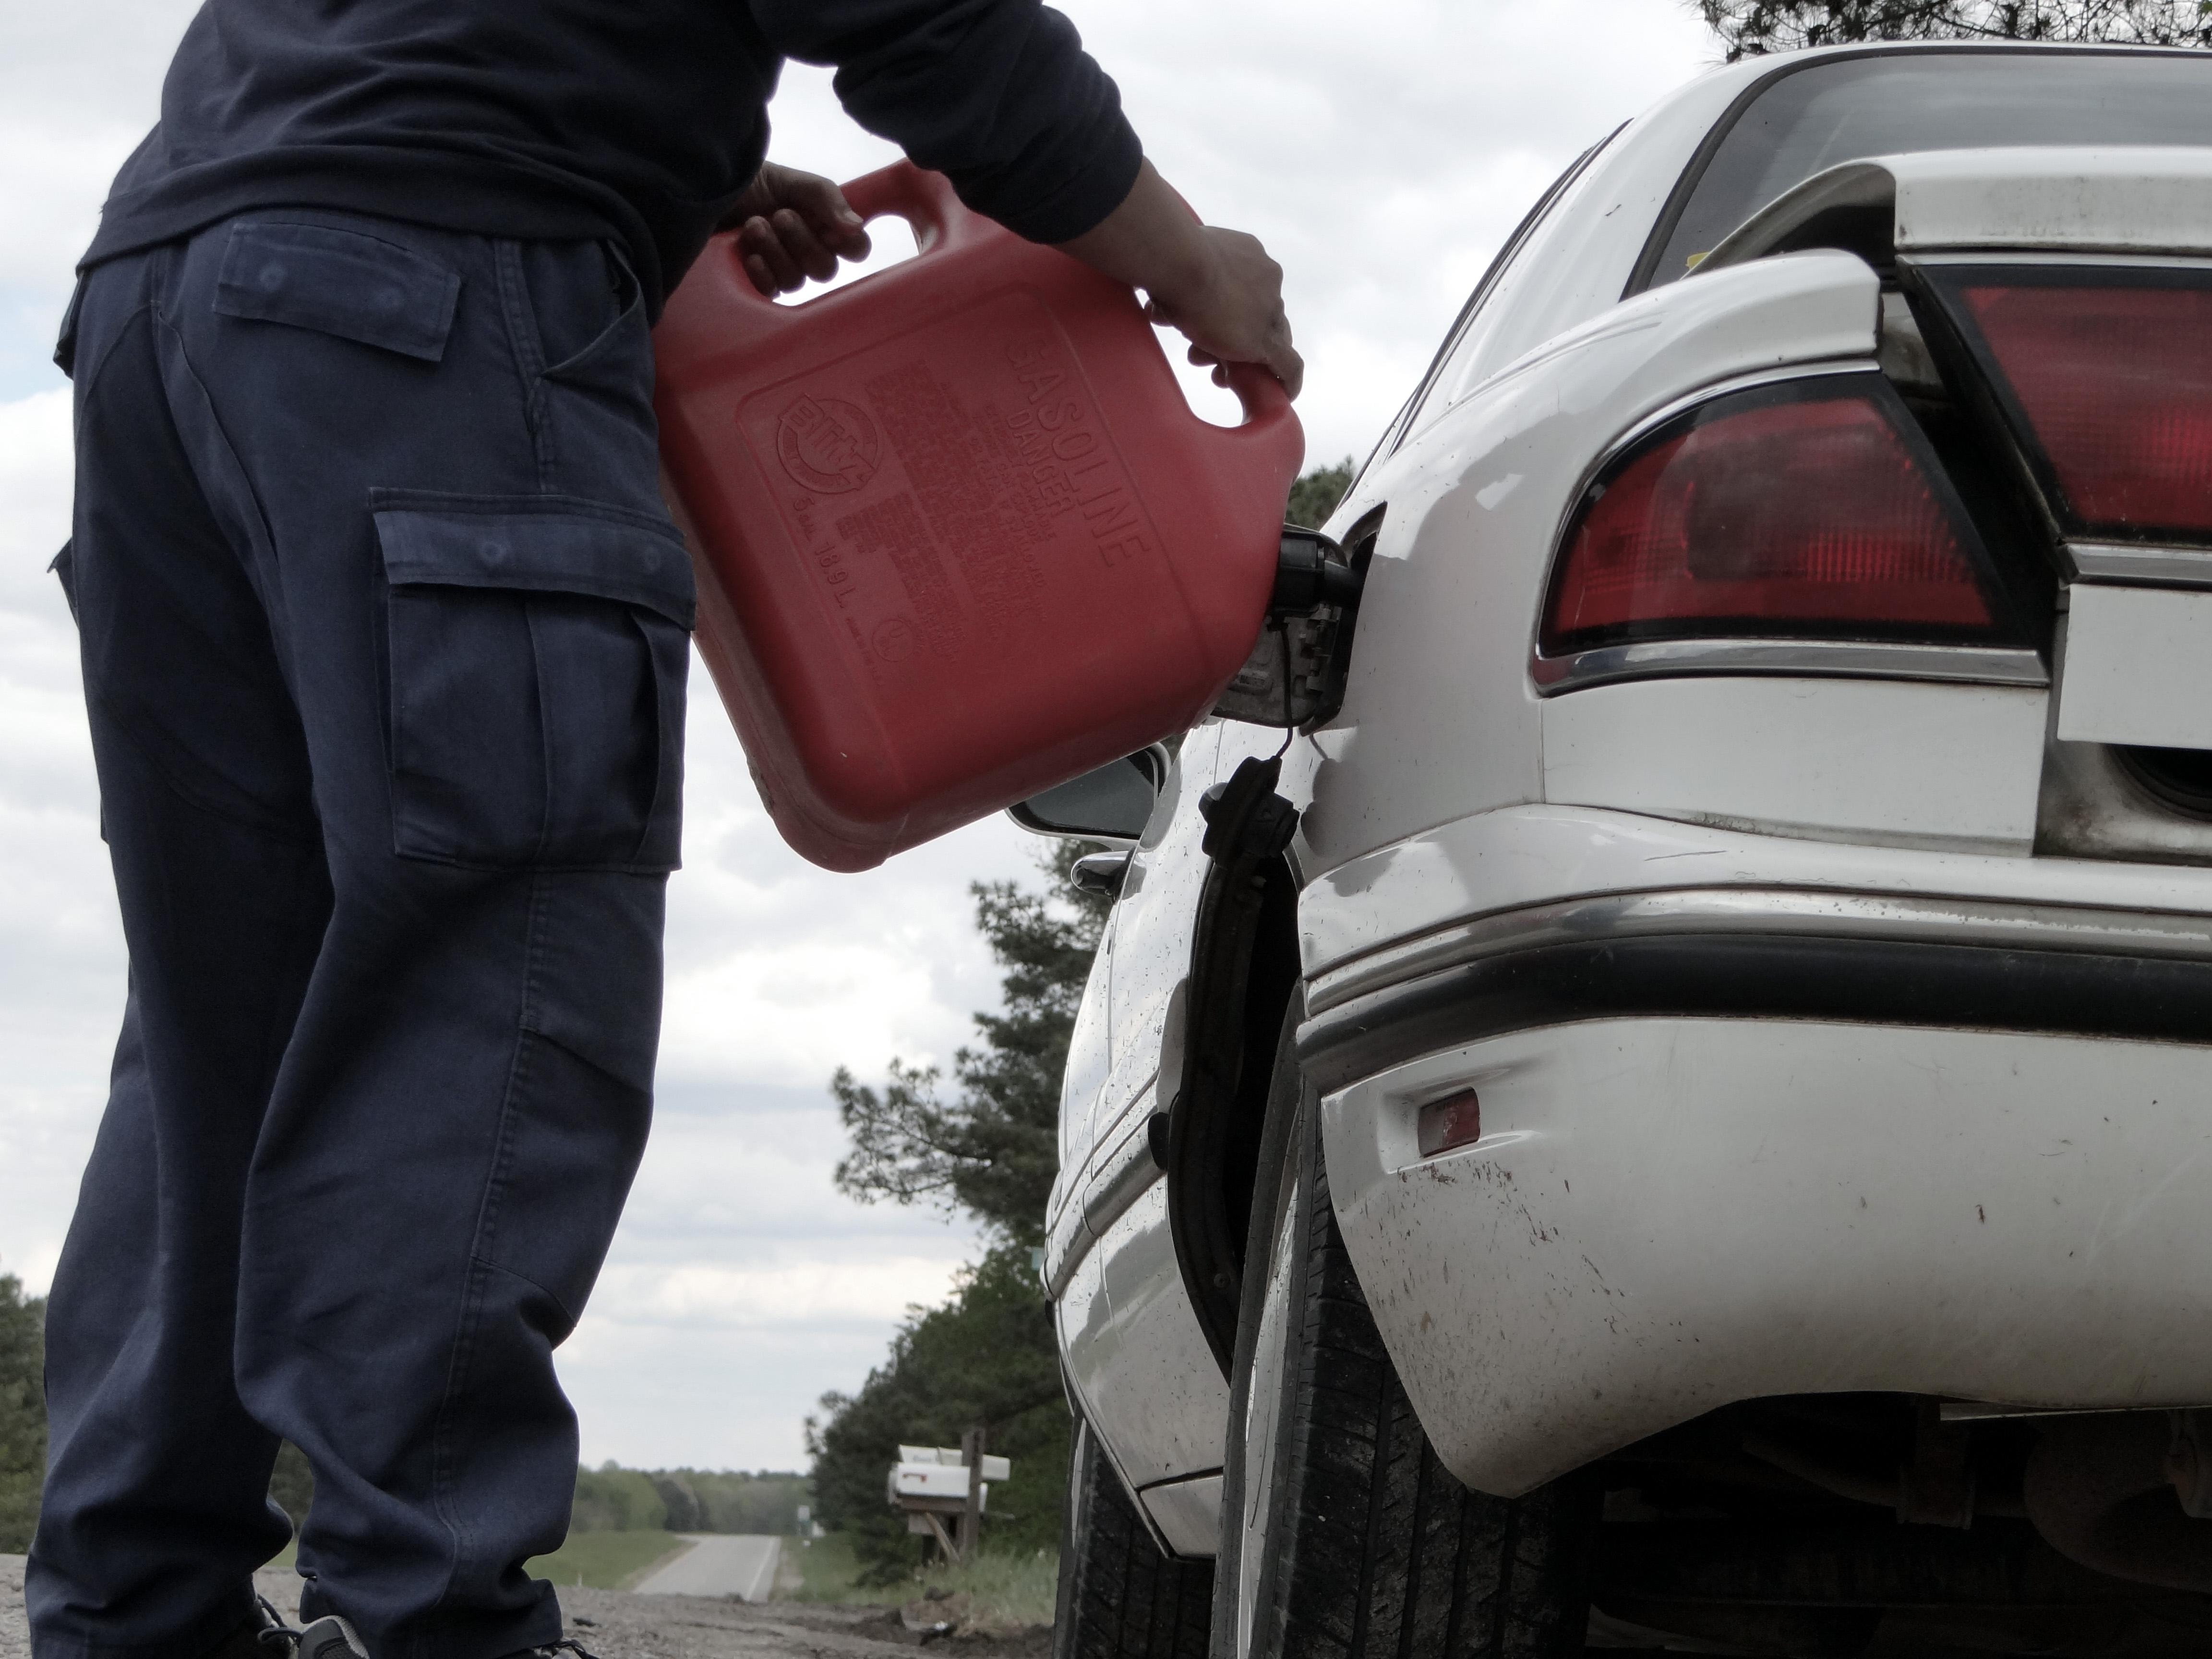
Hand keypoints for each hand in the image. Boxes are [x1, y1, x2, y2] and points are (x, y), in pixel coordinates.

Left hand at [721, 162, 871, 296]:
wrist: (702, 189)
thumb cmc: (748, 181)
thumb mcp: (790, 179)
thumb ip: (826, 198)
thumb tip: (855, 227)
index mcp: (822, 224)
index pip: (856, 249)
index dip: (850, 245)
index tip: (832, 230)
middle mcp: (807, 249)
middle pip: (826, 269)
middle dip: (802, 241)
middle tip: (779, 216)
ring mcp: (782, 267)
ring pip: (797, 280)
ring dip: (776, 250)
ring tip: (753, 225)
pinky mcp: (758, 282)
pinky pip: (773, 292)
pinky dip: (762, 273)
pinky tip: (749, 255)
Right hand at [1056, 160, 1301, 398]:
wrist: (1181, 262)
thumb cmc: (1171, 256)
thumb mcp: (1176, 262)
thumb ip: (1179, 275)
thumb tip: (1158, 295)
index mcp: (1252, 258)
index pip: (1248, 291)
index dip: (1228, 312)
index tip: (1200, 327)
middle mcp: (1268, 280)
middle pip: (1257, 317)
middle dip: (1230, 337)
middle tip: (1201, 356)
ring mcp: (1270, 310)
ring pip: (1265, 341)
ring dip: (1239, 359)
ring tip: (1216, 375)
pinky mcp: (1266, 340)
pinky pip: (1289, 365)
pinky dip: (1288, 380)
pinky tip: (1285, 394)